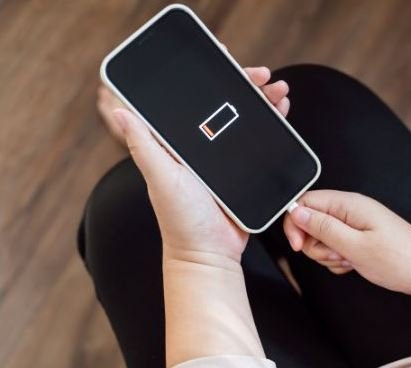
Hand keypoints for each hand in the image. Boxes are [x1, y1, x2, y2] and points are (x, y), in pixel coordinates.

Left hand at [108, 67, 289, 265]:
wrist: (210, 254)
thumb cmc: (181, 221)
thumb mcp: (160, 179)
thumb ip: (144, 145)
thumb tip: (120, 110)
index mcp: (180, 143)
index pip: (198, 101)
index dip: (214, 79)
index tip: (230, 63)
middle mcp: (203, 147)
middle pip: (227, 106)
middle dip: (246, 86)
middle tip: (263, 75)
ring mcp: (226, 159)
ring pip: (247, 121)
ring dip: (264, 102)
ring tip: (280, 92)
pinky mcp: (246, 173)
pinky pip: (261, 143)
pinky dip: (273, 126)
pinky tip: (282, 113)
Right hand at [283, 190, 410, 294]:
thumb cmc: (402, 258)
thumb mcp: (356, 246)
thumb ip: (324, 228)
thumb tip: (297, 212)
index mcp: (349, 205)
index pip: (304, 202)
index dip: (295, 224)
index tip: (299, 245)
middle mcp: (351, 211)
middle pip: (310, 223)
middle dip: (316, 245)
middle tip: (338, 254)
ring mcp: (354, 226)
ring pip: (321, 240)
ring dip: (329, 255)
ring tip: (351, 260)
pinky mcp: (358, 239)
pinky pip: (335, 250)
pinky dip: (339, 261)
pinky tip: (355, 264)